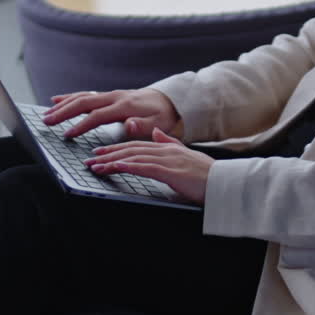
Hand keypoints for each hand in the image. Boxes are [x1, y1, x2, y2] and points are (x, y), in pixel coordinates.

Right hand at [43, 88, 182, 140]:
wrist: (170, 101)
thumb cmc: (164, 116)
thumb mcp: (160, 124)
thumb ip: (144, 126)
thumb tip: (129, 124)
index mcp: (125, 106)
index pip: (98, 116)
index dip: (81, 125)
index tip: (67, 134)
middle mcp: (115, 97)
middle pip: (84, 102)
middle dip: (64, 112)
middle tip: (47, 121)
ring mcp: (111, 95)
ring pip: (82, 97)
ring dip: (63, 104)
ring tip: (47, 113)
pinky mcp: (109, 96)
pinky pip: (86, 94)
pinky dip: (70, 97)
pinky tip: (56, 100)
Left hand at [86, 129, 213, 204]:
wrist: (224, 182)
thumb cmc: (207, 174)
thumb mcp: (186, 155)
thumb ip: (169, 143)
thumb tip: (155, 132)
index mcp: (167, 148)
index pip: (136, 146)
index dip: (116, 148)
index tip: (99, 152)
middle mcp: (165, 151)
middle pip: (131, 150)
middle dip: (108, 154)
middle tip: (90, 160)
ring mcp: (168, 161)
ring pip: (134, 158)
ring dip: (113, 162)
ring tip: (96, 166)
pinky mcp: (171, 173)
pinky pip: (146, 168)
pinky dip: (129, 166)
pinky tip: (117, 167)